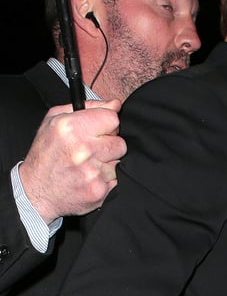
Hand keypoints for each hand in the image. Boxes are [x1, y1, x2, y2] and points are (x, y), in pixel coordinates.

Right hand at [19, 99, 124, 222]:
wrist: (37, 191)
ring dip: (106, 163)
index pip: (112, 119)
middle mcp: (82, 149)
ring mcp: (92, 172)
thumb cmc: (45, 154)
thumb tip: (114, 104)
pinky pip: (114, 179)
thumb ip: (87, 107)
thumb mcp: (54, 121)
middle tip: (91, 150)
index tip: (101, 129)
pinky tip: (87, 177)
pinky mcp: (98, 190)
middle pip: (119, 142)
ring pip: (118, 161)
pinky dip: (104, 179)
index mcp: (71, 127)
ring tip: (86, 164)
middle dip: (109, 145)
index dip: (108, 124)